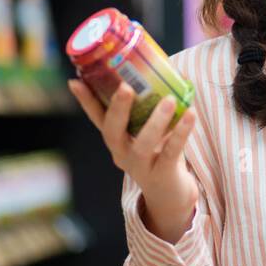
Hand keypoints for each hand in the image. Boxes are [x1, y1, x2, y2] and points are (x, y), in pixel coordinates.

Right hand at [68, 79, 200, 243]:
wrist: (170, 194)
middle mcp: (122, 153)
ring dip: (156, 121)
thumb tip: (169, 71)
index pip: (97, 118)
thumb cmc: (158, 153)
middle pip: (112, 132)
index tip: (75, 81)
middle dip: (117, 109)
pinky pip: (171, 152)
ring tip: (169, 99)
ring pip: (143, 144)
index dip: (86, 101)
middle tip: (126, 88)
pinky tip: (190, 114)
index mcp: (116, 139)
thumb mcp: (148, 130)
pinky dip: (180, 132)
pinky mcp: (162, 174)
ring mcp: (141, 166)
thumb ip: (151, 108)